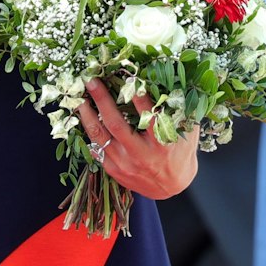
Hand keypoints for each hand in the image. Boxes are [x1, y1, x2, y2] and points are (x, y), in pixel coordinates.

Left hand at [78, 80, 199, 200]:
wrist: (171, 187)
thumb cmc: (179, 154)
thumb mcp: (187, 134)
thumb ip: (180, 112)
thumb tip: (173, 84)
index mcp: (162, 145)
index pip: (149, 118)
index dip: (139, 98)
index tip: (130, 77)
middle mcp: (141, 155)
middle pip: (116, 125)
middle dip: (102, 100)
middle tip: (92, 81)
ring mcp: (125, 164)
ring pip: (100, 137)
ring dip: (87, 116)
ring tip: (79, 98)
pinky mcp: (114, 170)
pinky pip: (96, 149)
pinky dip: (89, 132)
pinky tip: (83, 118)